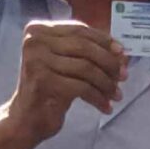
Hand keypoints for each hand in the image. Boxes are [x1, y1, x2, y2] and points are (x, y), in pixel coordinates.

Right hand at [8, 20, 126, 142]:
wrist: (26, 119)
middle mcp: (34, 42)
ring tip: (116, 94)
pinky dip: (98, 98)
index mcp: (37, 30)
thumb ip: (85, 51)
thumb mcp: (64, 62)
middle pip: (84, 47)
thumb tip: (121, 53)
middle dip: (109, 62)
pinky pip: (82, 87)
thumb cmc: (49, 89)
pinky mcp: (44, 82)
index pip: (79, 29)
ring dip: (106, 83)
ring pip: (86, 68)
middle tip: (123, 76)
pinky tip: (106, 107)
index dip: (104, 40)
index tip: (122, 53)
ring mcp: (37, 61)